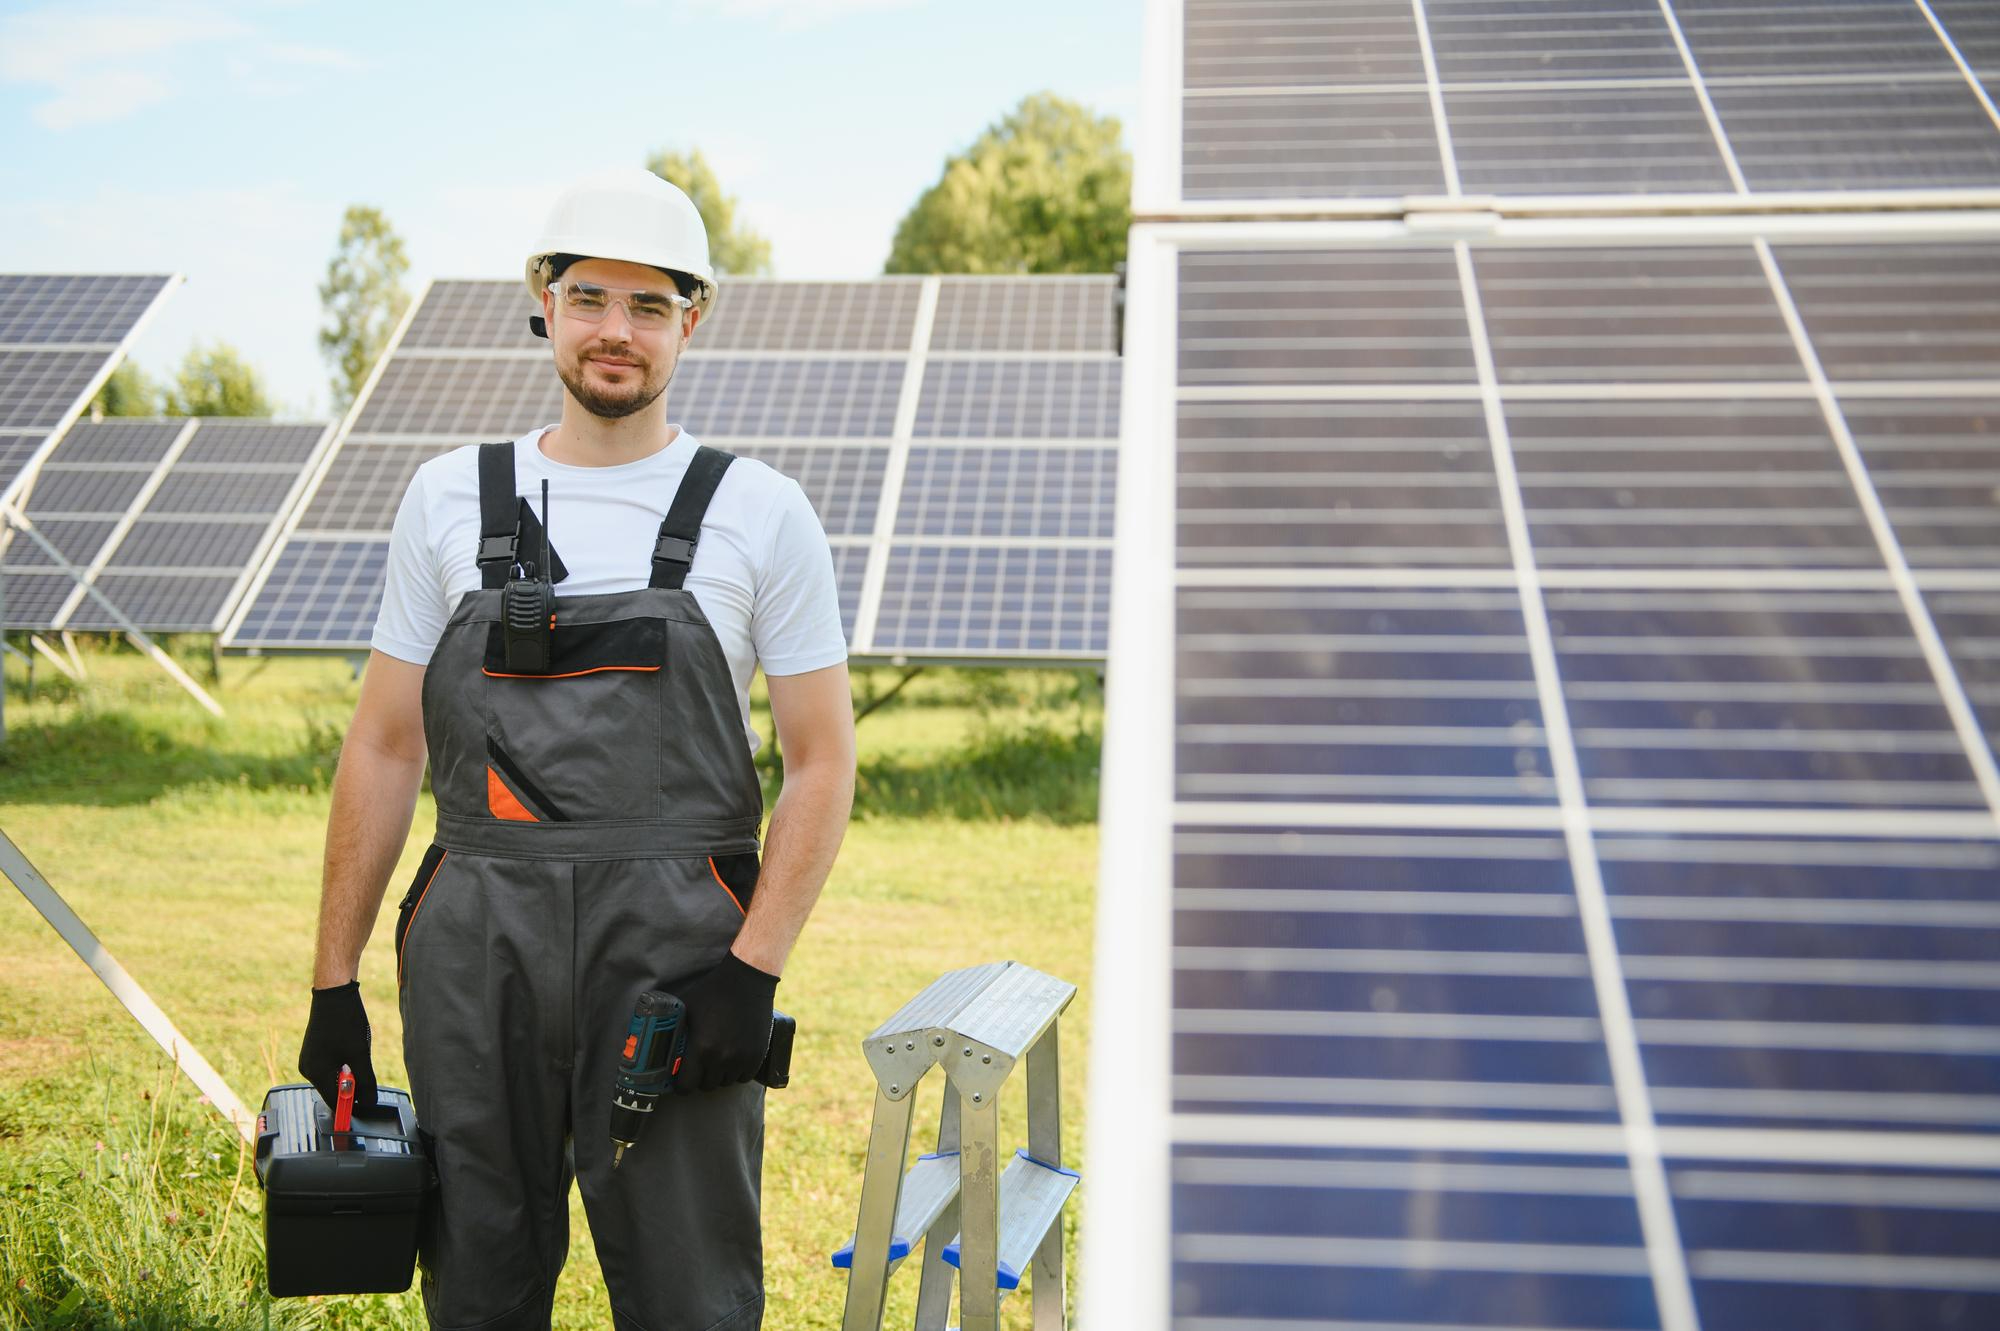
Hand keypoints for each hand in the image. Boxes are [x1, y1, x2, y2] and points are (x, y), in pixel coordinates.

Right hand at [298, 981, 377, 1111]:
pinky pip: (329, 1067)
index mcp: (316, 1073)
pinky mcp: (313, 1051)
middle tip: (365, 1067)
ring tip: (357, 1050)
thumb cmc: (346, 1022)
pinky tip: (351, 1046)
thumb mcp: (360, 1054)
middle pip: (333, 1090)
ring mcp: (308, 1059)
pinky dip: (343, 1064)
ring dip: (349, 1073)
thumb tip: (369, 1103)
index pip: (334, 1101)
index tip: (369, 1100)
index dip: (353, 1104)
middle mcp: (307, 1069)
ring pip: (333, 1078)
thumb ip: (365, 1081)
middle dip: (352, 1086)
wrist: (334, 993)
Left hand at [674, 954, 778, 1092]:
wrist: (747, 981)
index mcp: (700, 1048)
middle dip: (700, 1078)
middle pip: (706, 1086)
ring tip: (717, 1059)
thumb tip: (656, 1043)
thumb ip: (674, 1030)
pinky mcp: (757, 1055)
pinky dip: (737, 1073)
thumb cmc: (713, 992)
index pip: (686, 1086)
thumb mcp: (686, 1009)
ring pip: (725, 1082)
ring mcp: (741, 1058)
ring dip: (719, 1075)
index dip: (681, 1085)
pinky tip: (733, 1060)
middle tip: (699, 1065)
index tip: (681, 1080)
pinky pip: (744, 1077)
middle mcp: (721, 1058)